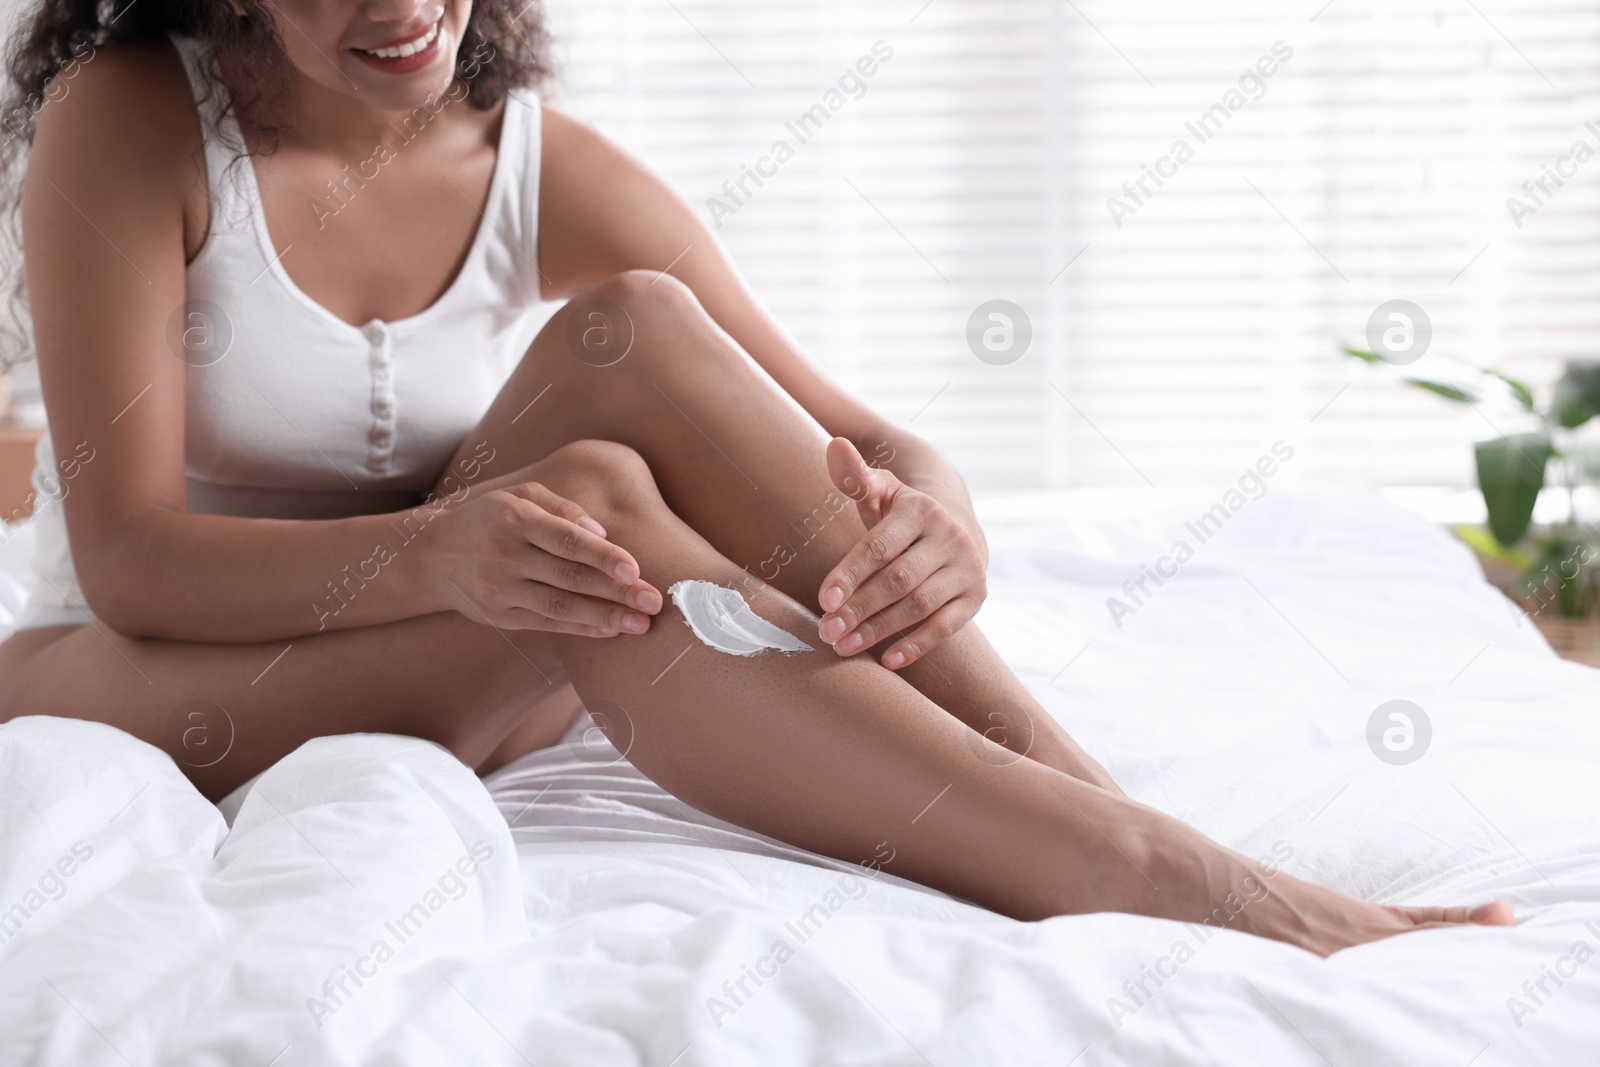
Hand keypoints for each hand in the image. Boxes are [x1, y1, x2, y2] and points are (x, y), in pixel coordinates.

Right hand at [428, 481, 661, 636]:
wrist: (431, 555)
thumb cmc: (489, 519)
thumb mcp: (519, 496)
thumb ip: (563, 508)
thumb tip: (601, 533)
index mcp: (514, 519)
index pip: (566, 540)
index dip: (603, 557)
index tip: (635, 569)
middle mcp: (506, 555)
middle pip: (570, 577)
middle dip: (617, 592)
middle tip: (654, 602)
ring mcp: (500, 589)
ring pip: (560, 606)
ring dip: (605, 617)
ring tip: (640, 625)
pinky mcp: (499, 616)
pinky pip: (546, 623)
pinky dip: (580, 628)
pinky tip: (610, 630)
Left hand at [816, 437, 985, 668]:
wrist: (956, 524)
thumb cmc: (900, 514)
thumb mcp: (879, 491)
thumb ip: (854, 476)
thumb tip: (834, 447)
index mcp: (920, 510)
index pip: (880, 546)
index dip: (850, 573)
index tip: (824, 600)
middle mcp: (950, 536)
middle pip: (897, 580)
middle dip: (859, 608)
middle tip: (826, 631)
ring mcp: (968, 568)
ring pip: (919, 606)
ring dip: (880, 630)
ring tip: (843, 647)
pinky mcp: (977, 597)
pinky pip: (946, 626)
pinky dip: (918, 644)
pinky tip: (888, 660)